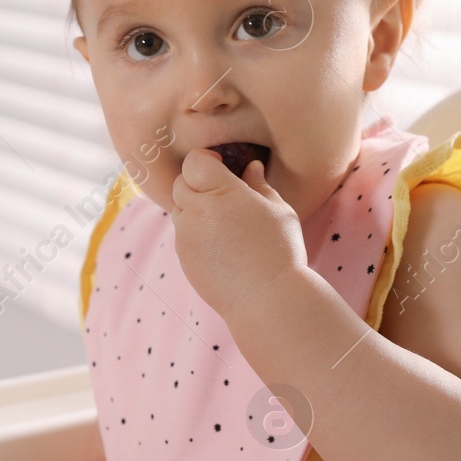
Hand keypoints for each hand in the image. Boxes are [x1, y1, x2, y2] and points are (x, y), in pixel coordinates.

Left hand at [169, 150, 307, 322]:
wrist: (267, 299)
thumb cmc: (281, 251)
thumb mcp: (279, 211)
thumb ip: (259, 185)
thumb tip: (250, 168)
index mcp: (221, 193)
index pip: (194, 162)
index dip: (206, 161)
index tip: (221, 166)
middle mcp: (197, 212)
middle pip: (181, 184)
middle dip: (197, 183)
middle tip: (222, 194)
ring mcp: (186, 237)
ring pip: (179, 210)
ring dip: (194, 209)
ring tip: (223, 223)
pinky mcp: (183, 258)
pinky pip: (182, 235)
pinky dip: (194, 233)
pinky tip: (220, 246)